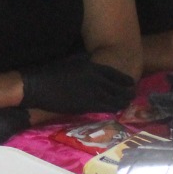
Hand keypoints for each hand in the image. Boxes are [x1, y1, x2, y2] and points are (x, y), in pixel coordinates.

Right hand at [19, 55, 135, 115]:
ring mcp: (92, 94)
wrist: (39, 86)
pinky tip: (115, 109)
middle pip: (119, 89)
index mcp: (92, 67)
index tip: (131, 84)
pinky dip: (112, 109)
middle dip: (128, 93)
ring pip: (115, 100)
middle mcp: (96, 80)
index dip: (126, 81)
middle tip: (132, 96)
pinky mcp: (86, 106)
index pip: (116, 75)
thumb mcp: (73, 64)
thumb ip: (87, 66)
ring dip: (122, 102)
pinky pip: (105, 109)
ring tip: (126, 104)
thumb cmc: (53, 73)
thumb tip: (96, 67)